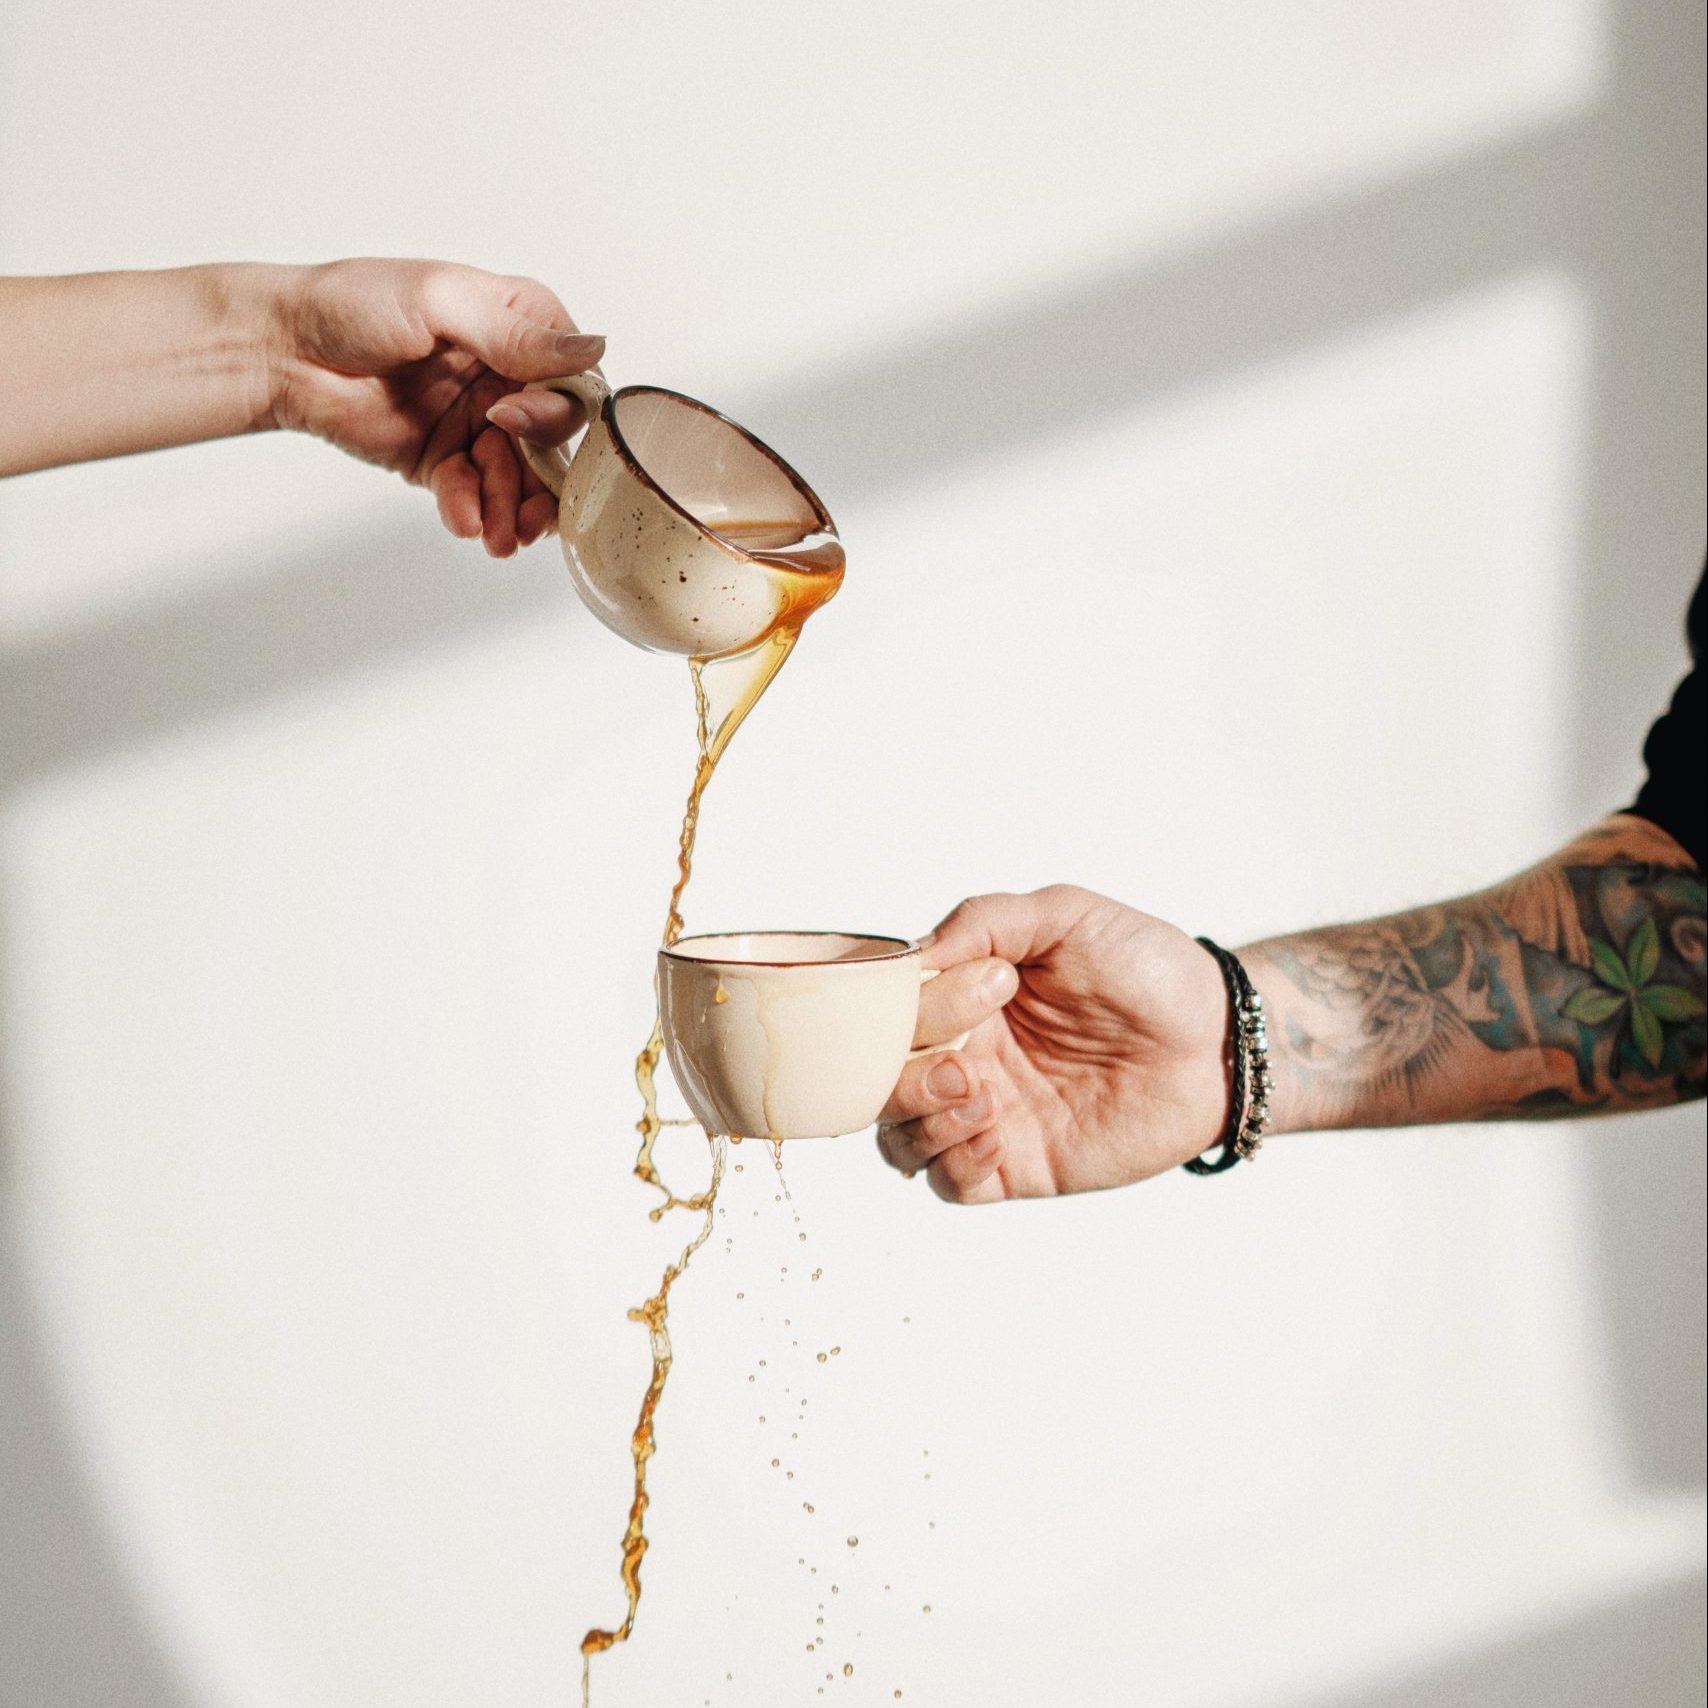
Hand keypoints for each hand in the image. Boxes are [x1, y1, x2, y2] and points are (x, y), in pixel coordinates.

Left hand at [268, 259, 602, 555]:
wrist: (281, 350)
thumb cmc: (350, 303)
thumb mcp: (440, 301)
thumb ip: (515, 333)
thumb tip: (592, 350)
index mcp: (517, 327)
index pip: (572, 381)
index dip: (558, 412)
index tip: (516, 419)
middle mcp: (506, 378)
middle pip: (552, 442)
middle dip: (541, 480)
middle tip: (525, 507)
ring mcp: (477, 423)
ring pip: (519, 479)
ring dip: (514, 510)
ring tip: (501, 538)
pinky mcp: (444, 462)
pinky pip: (474, 495)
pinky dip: (472, 511)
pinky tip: (464, 521)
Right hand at [877, 886, 1232, 1203]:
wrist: (1217, 1038)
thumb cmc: (1147, 968)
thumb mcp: (1065, 915)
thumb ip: (985, 919)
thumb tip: (916, 954)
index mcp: (961, 998)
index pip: (888, 1013)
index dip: (911, 1010)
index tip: (986, 992)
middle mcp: (964, 1056)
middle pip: (876, 1082)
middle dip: (902, 1077)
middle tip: (969, 1064)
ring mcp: (987, 1114)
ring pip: (897, 1139)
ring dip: (920, 1122)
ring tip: (983, 1100)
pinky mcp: (1018, 1165)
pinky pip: (948, 1184)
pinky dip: (953, 1165)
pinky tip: (997, 1137)